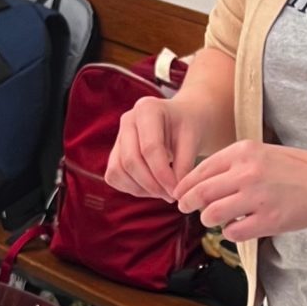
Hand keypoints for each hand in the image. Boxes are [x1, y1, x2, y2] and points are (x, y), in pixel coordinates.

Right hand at [106, 93, 224, 200]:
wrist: (180, 122)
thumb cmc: (188, 128)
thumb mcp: (193, 140)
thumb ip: (185, 164)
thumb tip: (175, 193)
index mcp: (147, 109)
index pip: (150, 148)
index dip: (162, 174)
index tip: (176, 192)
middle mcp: (127, 120)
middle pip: (130, 160)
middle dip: (151, 185)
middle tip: (171, 196)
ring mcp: (117, 137)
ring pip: (118, 171)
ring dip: (140, 189)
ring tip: (163, 192)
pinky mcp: (114, 153)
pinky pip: (114, 177)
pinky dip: (132, 188)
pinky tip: (152, 188)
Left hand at [175, 142, 306, 242]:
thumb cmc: (293, 169)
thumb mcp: (260, 153)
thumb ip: (231, 164)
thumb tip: (200, 183)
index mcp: (243, 152)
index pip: (202, 170)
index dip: (186, 185)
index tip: (180, 193)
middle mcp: (248, 173)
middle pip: (202, 193)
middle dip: (188, 203)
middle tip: (184, 208)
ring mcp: (257, 197)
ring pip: (213, 214)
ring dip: (208, 219)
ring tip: (214, 219)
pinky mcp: (268, 220)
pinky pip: (233, 232)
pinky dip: (230, 232)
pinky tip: (238, 227)